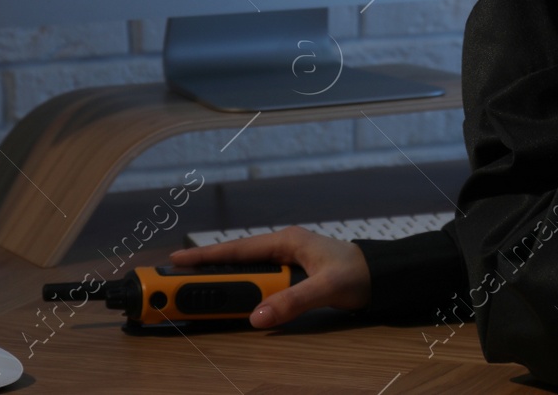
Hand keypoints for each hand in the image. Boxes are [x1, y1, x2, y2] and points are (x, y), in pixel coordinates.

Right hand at [167, 228, 370, 328]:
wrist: (382, 274)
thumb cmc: (357, 273)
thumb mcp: (325, 287)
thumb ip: (292, 302)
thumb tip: (257, 318)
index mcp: (286, 240)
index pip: (238, 249)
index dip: (205, 255)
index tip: (176, 259)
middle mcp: (282, 246)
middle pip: (236, 259)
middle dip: (206, 268)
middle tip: (175, 280)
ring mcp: (287, 259)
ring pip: (246, 270)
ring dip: (223, 279)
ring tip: (194, 290)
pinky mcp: (292, 273)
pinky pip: (259, 279)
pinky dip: (241, 287)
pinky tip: (230, 297)